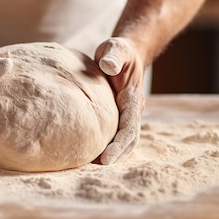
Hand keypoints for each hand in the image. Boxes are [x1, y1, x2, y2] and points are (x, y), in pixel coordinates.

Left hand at [95, 37, 145, 164]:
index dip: (118, 145)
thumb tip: (107, 66)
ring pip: (121, 141)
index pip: (129, 127)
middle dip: (114, 156)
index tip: (105, 158)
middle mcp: (131, 111)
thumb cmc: (118, 51)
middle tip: (94, 169)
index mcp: (133, 99)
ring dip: (110, 155)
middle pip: (127, 140)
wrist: (123, 53)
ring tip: (87, 167)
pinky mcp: (115, 117)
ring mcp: (124, 115)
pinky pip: (111, 135)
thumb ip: (113, 56)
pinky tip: (85, 155)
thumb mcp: (116, 48)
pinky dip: (103, 147)